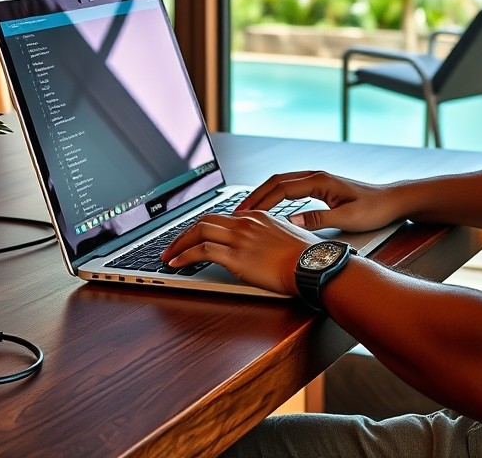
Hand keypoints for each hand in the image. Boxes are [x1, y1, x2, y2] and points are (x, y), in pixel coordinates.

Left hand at [160, 211, 317, 294]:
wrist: (313, 264)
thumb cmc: (306, 255)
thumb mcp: (286, 236)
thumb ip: (268, 236)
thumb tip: (259, 246)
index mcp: (257, 216)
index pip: (222, 217)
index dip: (203, 227)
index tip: (194, 237)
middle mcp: (246, 223)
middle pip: (205, 220)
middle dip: (184, 233)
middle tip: (173, 245)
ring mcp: (240, 239)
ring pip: (199, 232)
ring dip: (179, 244)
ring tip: (168, 256)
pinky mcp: (237, 258)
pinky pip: (202, 252)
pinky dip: (185, 256)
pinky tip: (177, 264)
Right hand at [235, 170, 403, 233]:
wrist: (392, 200)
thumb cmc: (374, 209)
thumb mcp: (347, 218)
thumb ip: (318, 219)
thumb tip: (290, 221)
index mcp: (320, 181)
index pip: (281, 188)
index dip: (261, 201)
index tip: (244, 213)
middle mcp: (316, 176)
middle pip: (277, 181)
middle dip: (255, 195)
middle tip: (237, 211)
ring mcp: (318, 179)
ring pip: (282, 183)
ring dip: (264, 194)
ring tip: (247, 210)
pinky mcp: (321, 186)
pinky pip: (291, 187)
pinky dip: (276, 195)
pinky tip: (270, 207)